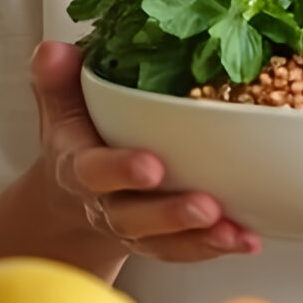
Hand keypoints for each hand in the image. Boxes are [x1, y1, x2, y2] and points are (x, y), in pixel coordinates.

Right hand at [32, 40, 260, 261]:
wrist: (71, 198)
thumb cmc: (77, 140)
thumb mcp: (60, 107)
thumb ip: (56, 79)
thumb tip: (54, 51)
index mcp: (79, 168)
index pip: (94, 172)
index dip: (120, 171)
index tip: (151, 166)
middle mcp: (106, 205)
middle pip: (134, 217)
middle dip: (169, 214)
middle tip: (205, 206)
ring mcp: (135, 228)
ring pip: (165, 241)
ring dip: (201, 238)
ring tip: (234, 231)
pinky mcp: (162, 242)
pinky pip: (186, 250)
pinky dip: (217, 245)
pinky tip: (247, 239)